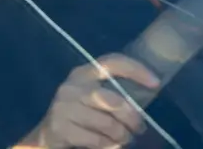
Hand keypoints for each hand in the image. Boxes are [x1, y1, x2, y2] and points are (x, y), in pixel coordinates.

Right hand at [20, 54, 158, 148]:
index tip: (156, 83)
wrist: (47, 135)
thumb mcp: (91, 98)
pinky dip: (110, 146)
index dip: (135, 70)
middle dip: (132, 117)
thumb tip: (147, 94)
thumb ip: (111, 93)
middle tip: (139, 128)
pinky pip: (97, 140)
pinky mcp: (61, 127)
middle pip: (113, 100)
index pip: (111, 63)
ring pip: (108, 124)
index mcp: (82, 74)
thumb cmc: (78, 115)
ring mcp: (64, 107)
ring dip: (123, 136)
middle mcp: (72, 86)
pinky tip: (110, 146)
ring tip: (125, 139)